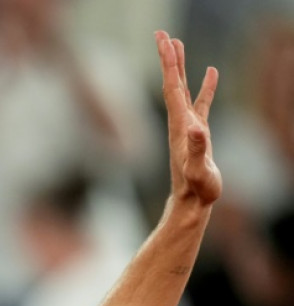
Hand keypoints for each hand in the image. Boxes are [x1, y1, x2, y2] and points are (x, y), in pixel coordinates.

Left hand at [156, 31, 220, 205]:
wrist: (192, 202)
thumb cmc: (197, 189)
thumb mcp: (199, 170)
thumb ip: (198, 150)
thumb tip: (197, 129)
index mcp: (179, 125)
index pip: (171, 87)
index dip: (168, 64)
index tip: (164, 41)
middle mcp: (179, 122)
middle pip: (172, 82)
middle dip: (168, 58)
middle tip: (163, 34)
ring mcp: (188, 125)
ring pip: (182, 89)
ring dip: (180, 66)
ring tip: (178, 43)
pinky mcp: (198, 132)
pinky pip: (201, 102)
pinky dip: (205, 86)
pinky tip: (211, 72)